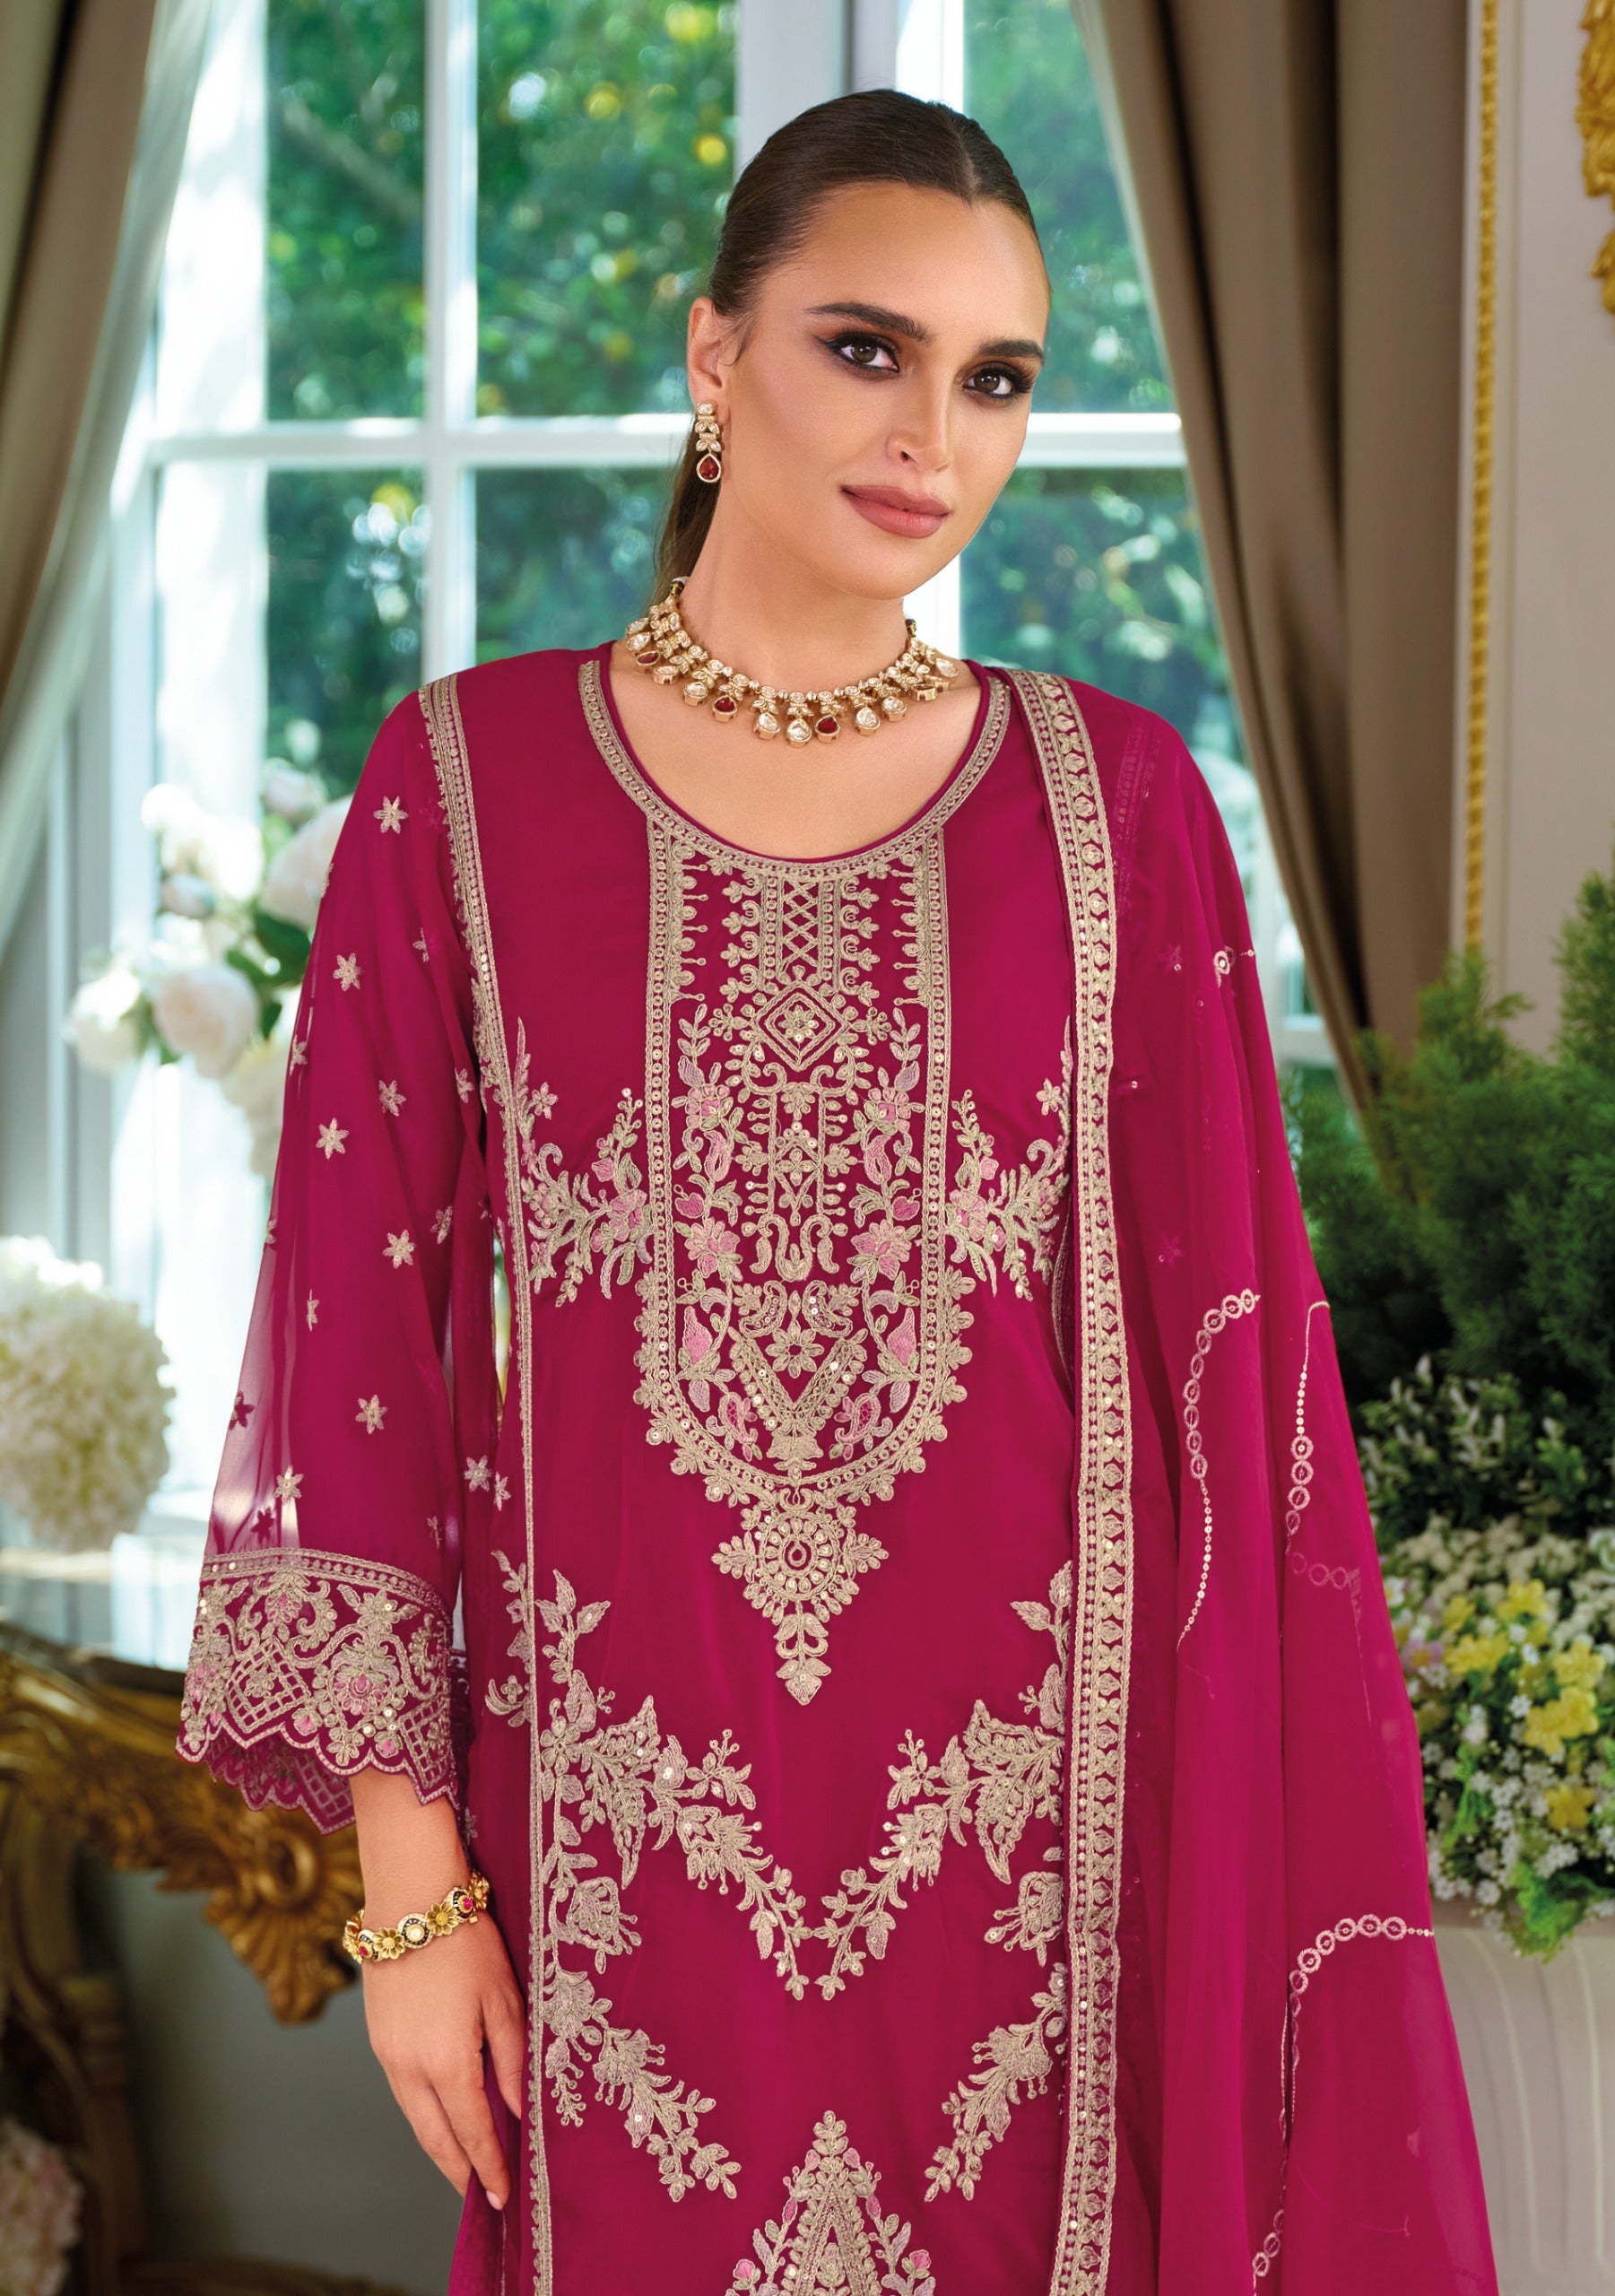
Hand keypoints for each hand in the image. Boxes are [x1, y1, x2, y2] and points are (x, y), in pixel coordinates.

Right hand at [350, 1770, 524, 2205]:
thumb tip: (521, 2109)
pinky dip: (424, 2113)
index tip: (503, 2195)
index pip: (472, 2132)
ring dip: (439, 2145)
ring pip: (415, 2117)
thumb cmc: (466, 1940)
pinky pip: (402, 2092)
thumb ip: (513, 2059)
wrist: (410, 1897)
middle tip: (481, 2196)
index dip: (488, 2166)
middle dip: (459, 2170)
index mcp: (446, 2061)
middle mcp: (409, 2068)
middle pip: (435, 2137)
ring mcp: (387, 2055)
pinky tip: (441, 2115)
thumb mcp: (504, 1998)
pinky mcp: (377, 2039)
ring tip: (465, 2164)